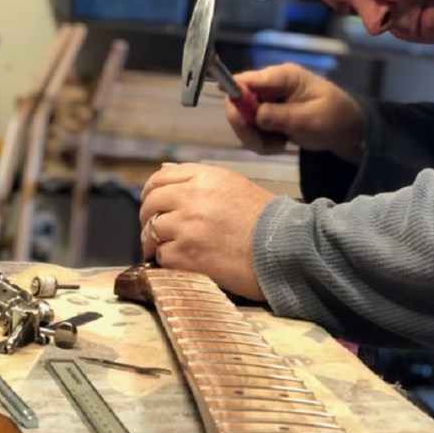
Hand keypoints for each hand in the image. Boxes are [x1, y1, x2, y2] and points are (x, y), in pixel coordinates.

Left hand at [139, 163, 276, 300]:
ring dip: (156, 242)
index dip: (151, 191)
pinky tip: (185, 263)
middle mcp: (193, 197)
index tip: (152, 203)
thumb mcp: (235, 186)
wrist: (285, 248)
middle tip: (155, 230)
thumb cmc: (266, 220)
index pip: (161, 178)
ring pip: (151, 231)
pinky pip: (162, 256)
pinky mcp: (186, 255)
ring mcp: (187, 226)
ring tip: (171, 249)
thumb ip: (199, 179)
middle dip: (148, 218)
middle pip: (151, 203)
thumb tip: (165, 169)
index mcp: (206, 178)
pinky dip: (169, 262)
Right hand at [224, 62, 364, 163]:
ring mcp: (267, 102)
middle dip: (246, 127)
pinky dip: (262, 143)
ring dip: (255, 139)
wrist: (348, 130)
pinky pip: (252, 131)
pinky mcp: (267, 117)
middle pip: (236, 103)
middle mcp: (270, 86)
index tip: (244, 123)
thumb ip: (282, 116)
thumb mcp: (311, 119)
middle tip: (265, 145)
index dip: (236, 99)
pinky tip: (280, 145)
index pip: (245, 80)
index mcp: (282, 76)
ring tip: (279, 145)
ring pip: (242, 121)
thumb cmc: (335, 117)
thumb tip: (254, 115)